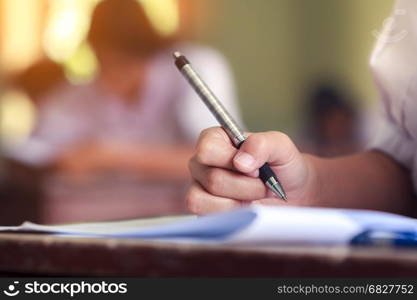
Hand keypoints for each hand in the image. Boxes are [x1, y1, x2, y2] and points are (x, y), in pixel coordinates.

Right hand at [187, 127, 319, 213]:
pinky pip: (207, 217)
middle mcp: (201, 163)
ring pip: (206, 200)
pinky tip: (246, 209)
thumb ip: (261, 144)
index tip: (255, 168)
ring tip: (254, 198)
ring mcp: (199, 188)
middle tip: (263, 185)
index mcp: (215, 140)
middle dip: (246, 186)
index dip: (232, 161)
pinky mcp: (203, 211)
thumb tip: (240, 162)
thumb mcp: (280, 146)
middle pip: (213, 179)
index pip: (207, 149)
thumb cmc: (282, 166)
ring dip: (239, 203)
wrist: (292, 195)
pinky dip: (232, 216)